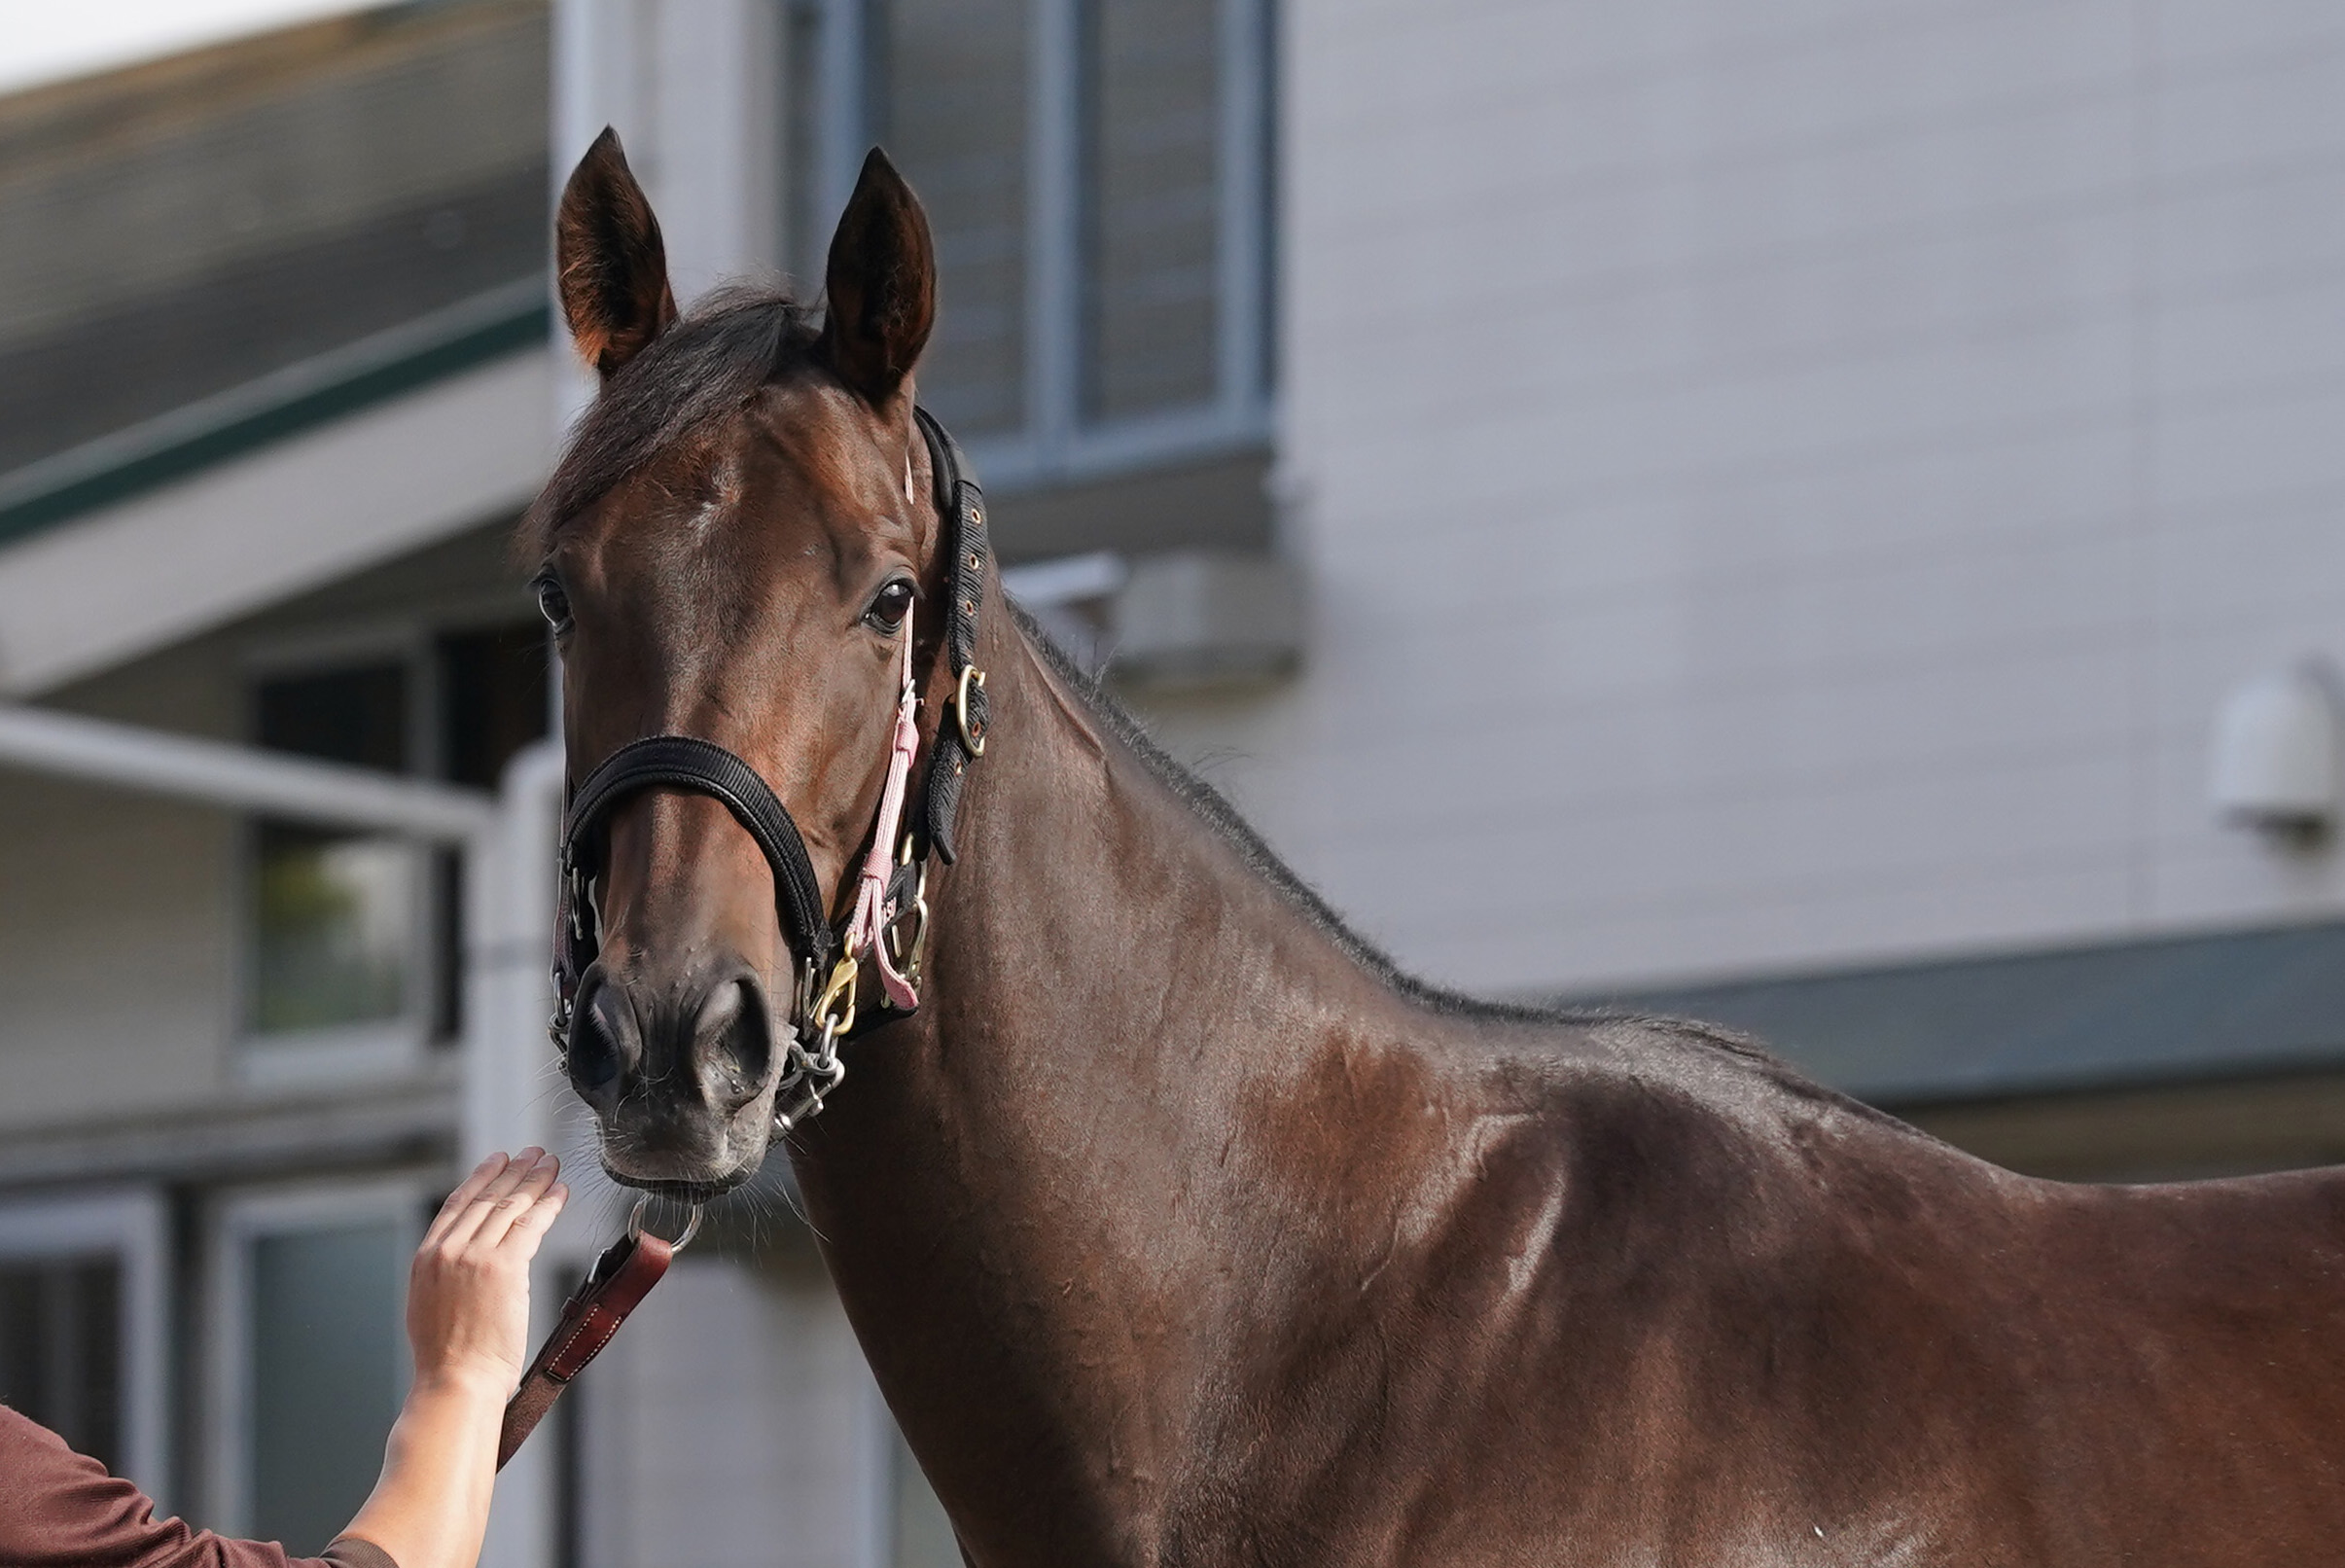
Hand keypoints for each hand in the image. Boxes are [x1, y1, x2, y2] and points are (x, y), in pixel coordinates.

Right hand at [407, 1149, 567, 1395]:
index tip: (498, 1160)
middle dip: (514, 1171)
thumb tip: (468, 1260)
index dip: (481, 1177)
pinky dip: (548, 1204)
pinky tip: (560, 1192)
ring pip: (511, 1206)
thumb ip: (447, 1275)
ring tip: (551, 1164)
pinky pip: (531, 1224)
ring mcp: (474, 1257)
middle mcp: (447, 1251)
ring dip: (535, 1180)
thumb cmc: (450, 1361)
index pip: (457, 1205)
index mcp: (425, 1258)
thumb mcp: (430, 1307)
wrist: (456, 1382)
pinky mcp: (504, 1267)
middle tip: (533, 1153)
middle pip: (487, 1199)